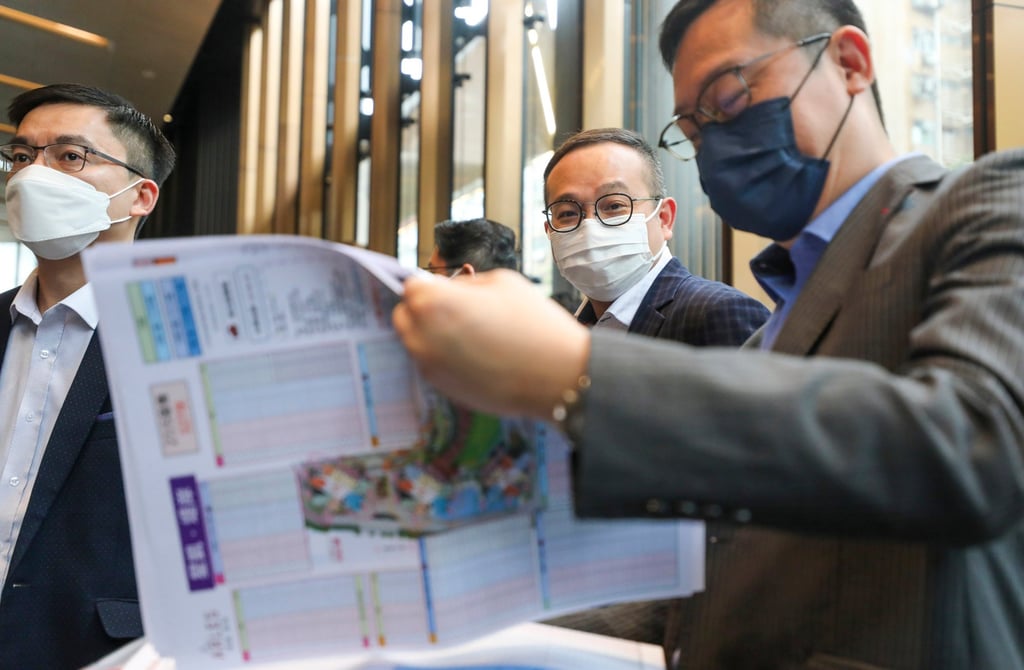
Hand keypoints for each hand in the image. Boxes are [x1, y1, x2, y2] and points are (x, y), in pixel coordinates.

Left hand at [394, 269, 590, 418]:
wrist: (556, 375)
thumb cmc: (534, 323)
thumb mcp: (502, 281)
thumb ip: (467, 283)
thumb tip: (451, 289)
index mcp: (433, 302)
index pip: (412, 285)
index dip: (431, 284)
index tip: (445, 287)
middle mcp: (422, 335)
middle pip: (405, 315)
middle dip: (423, 309)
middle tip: (453, 308)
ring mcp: (430, 365)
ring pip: (416, 342)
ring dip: (432, 333)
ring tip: (469, 332)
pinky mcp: (443, 388)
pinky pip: (433, 364)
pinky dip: (445, 356)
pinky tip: (476, 354)